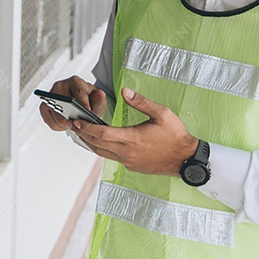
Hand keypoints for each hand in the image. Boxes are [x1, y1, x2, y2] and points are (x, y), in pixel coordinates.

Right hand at [39, 75, 106, 131]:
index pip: (79, 92)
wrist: (80, 103)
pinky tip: (66, 124)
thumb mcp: (98, 101)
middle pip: (65, 105)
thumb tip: (100, 94)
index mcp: (74, 81)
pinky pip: (50, 122)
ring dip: (67, 124)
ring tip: (75, 123)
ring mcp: (50, 97)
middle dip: (74, 118)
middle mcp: (60, 86)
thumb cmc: (88, 101)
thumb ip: (100, 99)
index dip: (84, 105)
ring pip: (57, 116)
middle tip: (81, 123)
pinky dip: (59, 127)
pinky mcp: (44, 107)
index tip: (88, 113)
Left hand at [70, 87, 197, 176]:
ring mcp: (129, 161)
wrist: (187, 159)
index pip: (102, 134)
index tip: (76, 121)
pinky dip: (101, 149)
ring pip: (102, 153)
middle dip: (83, 134)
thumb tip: (125, 91)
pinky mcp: (132, 166)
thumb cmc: (176, 136)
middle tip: (71, 125)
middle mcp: (127, 153)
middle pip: (97, 144)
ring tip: (80, 132)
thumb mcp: (162, 114)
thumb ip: (141, 102)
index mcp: (133, 139)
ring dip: (90, 143)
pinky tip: (99, 141)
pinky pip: (111, 157)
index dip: (86, 128)